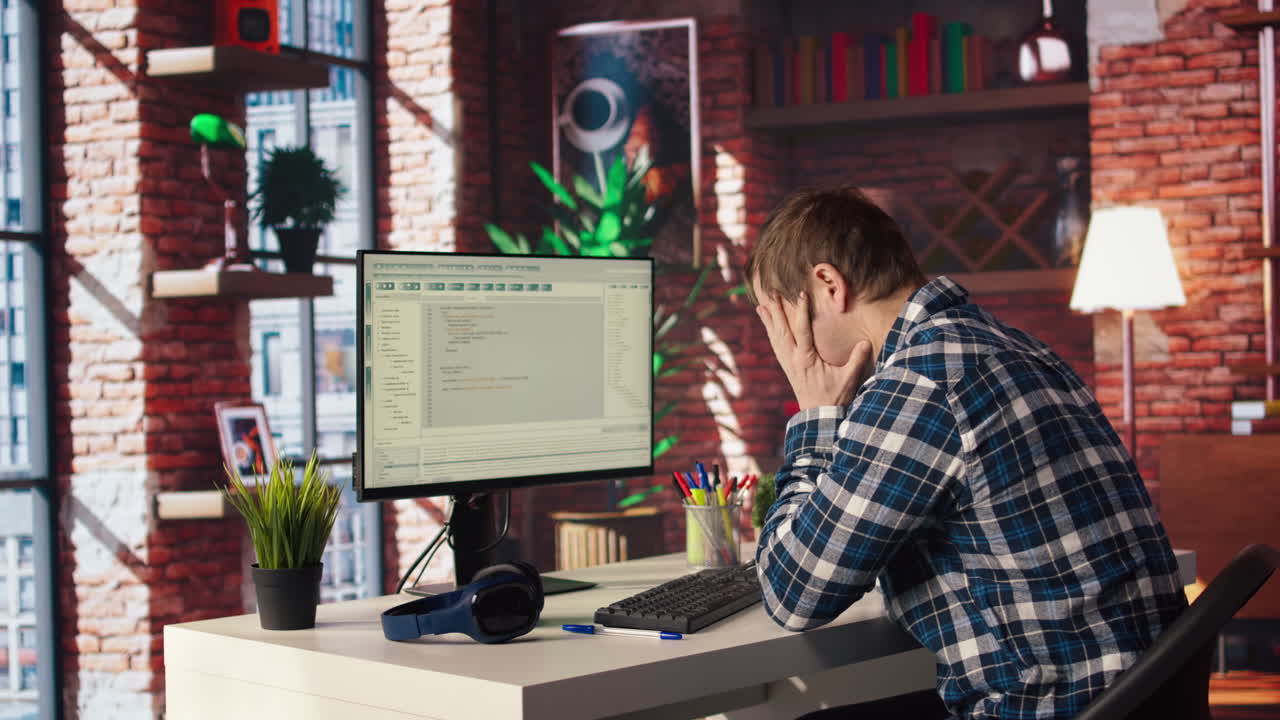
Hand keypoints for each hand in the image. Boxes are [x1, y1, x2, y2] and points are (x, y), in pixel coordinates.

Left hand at [756, 292, 873, 410]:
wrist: (819, 417)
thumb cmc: (834, 397)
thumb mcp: (848, 379)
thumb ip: (856, 360)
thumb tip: (865, 342)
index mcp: (806, 359)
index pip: (802, 329)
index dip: (801, 311)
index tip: (800, 294)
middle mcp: (793, 359)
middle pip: (782, 330)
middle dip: (777, 310)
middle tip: (771, 293)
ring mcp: (788, 363)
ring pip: (776, 337)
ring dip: (769, 321)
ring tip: (761, 306)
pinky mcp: (787, 367)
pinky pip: (776, 346)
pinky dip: (771, 334)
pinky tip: (768, 327)